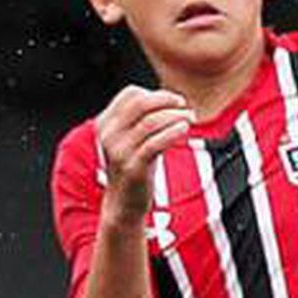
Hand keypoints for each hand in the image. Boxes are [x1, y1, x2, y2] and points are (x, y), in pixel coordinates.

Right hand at [95, 85, 193, 222]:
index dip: (156, 95)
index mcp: (106, 123)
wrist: (124, 203)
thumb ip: (145, 119)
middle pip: (140, 103)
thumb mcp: (135, 139)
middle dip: (166, 100)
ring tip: (190, 118)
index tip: (175, 102)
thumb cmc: (136, 168)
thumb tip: (171, 100)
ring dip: (175, 116)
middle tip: (185, 106)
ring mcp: (119, 151)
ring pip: (150, 121)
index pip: (131, 94)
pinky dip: (172, 132)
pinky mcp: (133, 167)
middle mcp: (109, 134)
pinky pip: (155, 143)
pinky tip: (184, 128)